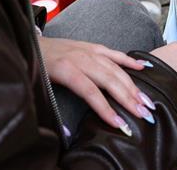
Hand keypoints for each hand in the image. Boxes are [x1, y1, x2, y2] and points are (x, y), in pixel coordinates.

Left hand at [39, 37, 156, 133]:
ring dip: (132, 85)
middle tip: (143, 114)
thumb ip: (55, 106)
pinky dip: (129, 61)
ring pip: (115, 69)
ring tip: (145, 101)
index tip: (120, 124)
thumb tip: (68, 133)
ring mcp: (88, 50)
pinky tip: (142, 67)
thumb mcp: (40, 86)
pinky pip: (114, 53)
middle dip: (128, 98)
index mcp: (66, 69)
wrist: (31, 42)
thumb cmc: (36, 66)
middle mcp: (80, 58)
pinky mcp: (92, 46)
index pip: (91, 92)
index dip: (106, 109)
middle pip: (109, 80)